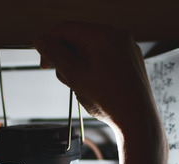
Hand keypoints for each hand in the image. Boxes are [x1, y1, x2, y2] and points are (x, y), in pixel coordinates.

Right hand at [34, 22, 160, 135]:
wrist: (137, 119)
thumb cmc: (110, 101)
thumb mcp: (75, 76)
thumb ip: (56, 55)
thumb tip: (41, 40)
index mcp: (102, 35)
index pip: (65, 29)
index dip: (49, 45)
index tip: (45, 64)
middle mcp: (117, 35)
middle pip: (78, 38)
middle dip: (67, 58)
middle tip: (68, 80)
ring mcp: (126, 46)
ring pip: (90, 48)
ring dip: (80, 65)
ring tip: (84, 86)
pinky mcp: (129, 58)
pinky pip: (104, 55)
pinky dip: (94, 67)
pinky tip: (96, 85)